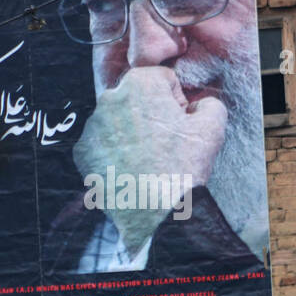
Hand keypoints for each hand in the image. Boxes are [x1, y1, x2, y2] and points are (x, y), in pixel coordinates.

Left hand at [73, 66, 225, 253]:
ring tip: (147, 160)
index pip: (162, 80)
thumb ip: (209, 103)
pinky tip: (130, 170)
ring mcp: (92, 126)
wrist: (154, 214)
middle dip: (151, 115)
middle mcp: (110, 98)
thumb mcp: (213, 128)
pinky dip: (114, 153)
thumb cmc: (183, 169)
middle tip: (165, 144)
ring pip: (117, 121)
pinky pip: (102, 144)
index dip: (176, 102)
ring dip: (131, 133)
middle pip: (137, 99)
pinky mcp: (82, 151)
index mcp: (141, 83)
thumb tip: (199, 106)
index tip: (179, 124)